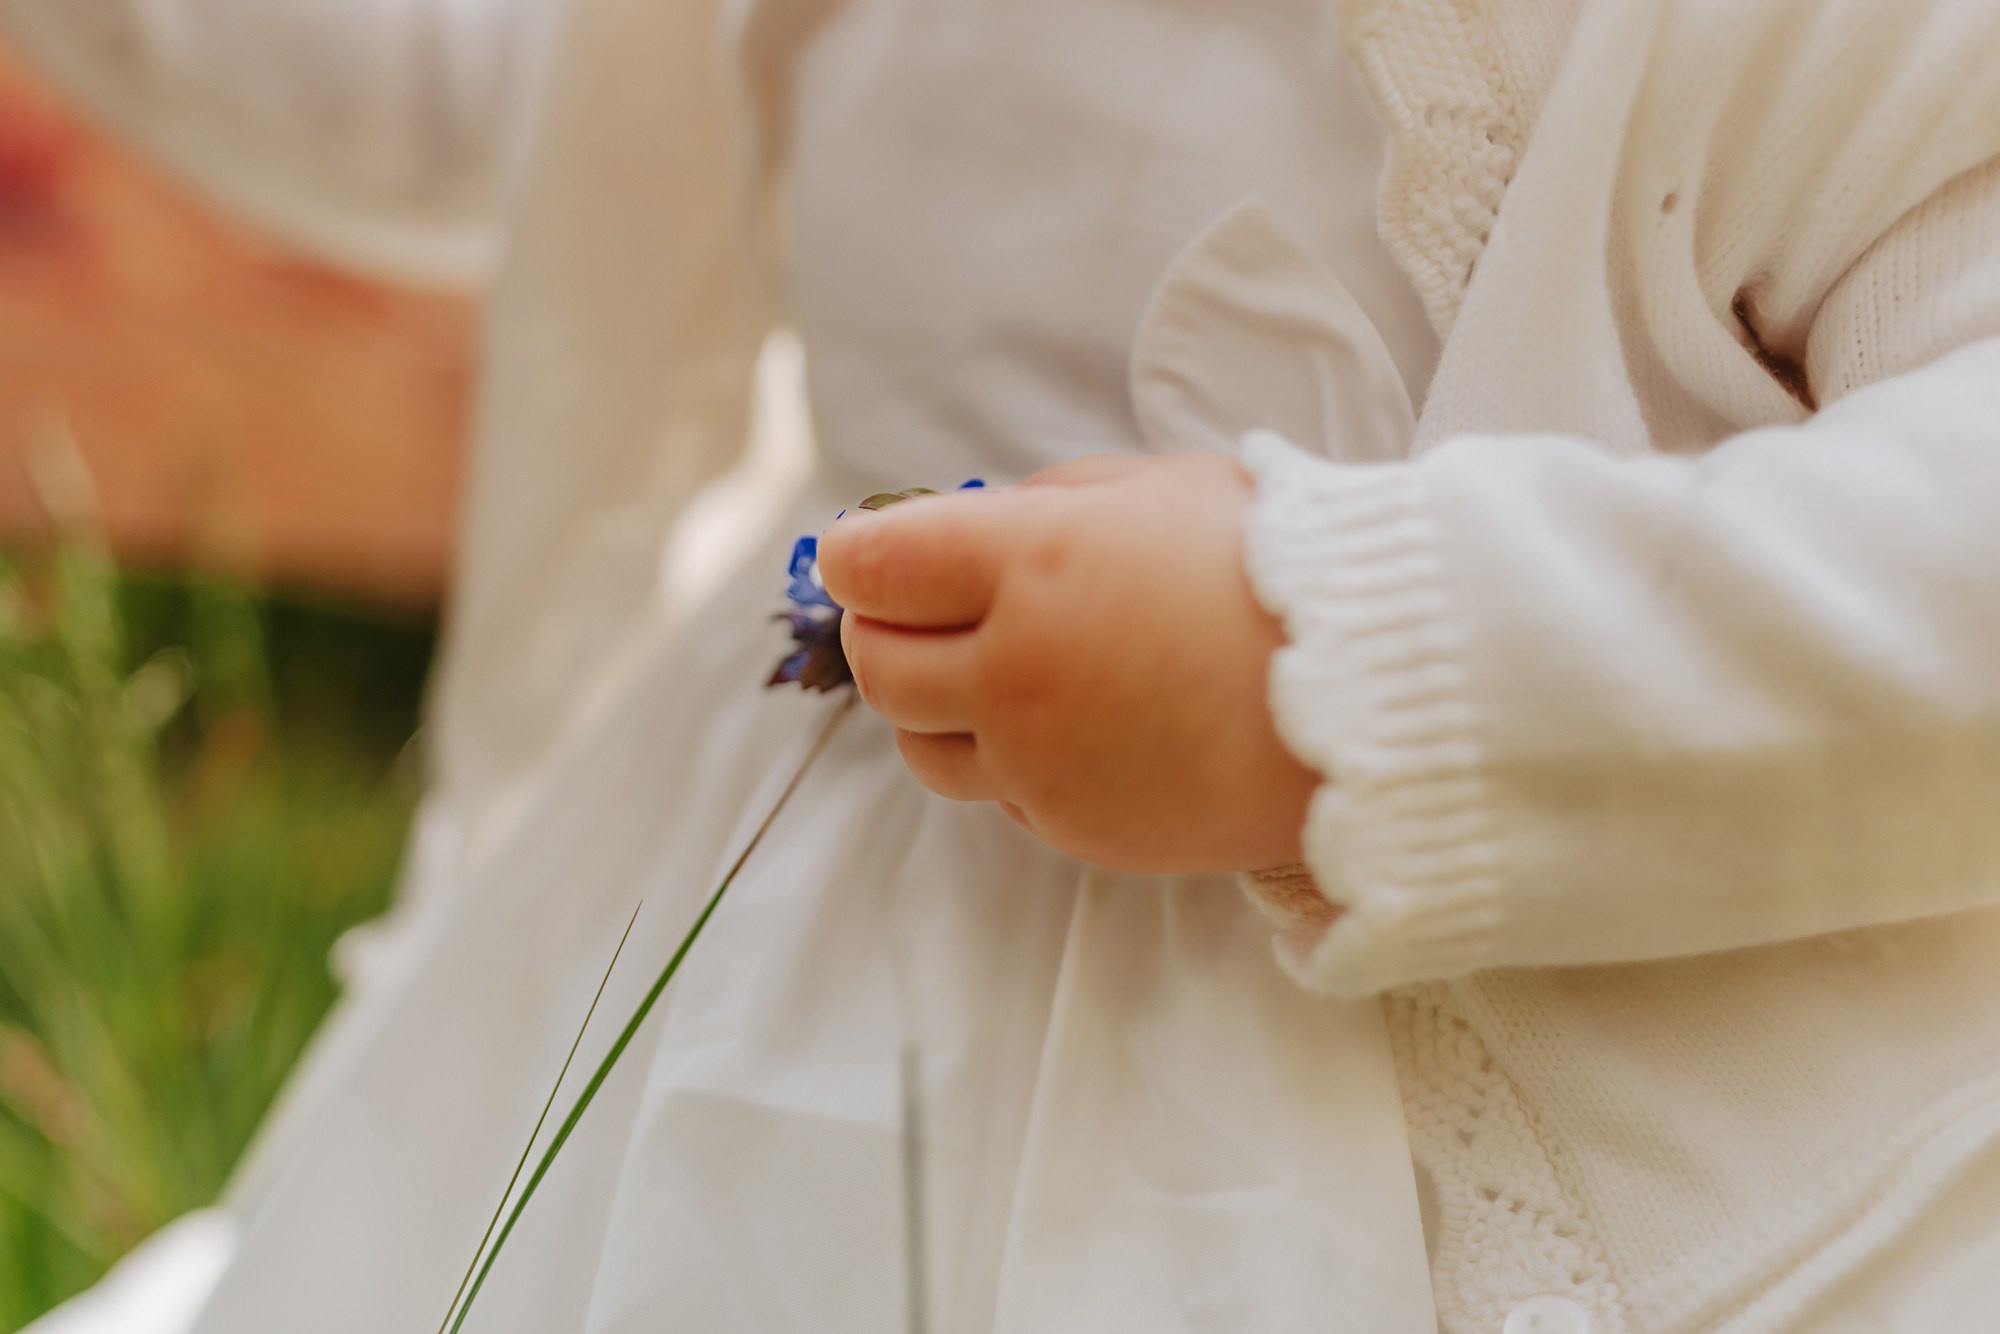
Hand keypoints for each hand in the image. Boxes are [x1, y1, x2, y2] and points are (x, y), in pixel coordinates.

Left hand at [816, 453, 1316, 873]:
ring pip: (922, 748)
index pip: (873, 567)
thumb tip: (970, 528)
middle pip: (878, 667)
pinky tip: (1072, 726)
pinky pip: (1003, 798)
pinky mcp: (1079, 830)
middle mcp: (1017, 673)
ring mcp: (1043, 765)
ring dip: (931, 707)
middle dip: (881, 631)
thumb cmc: (1281, 570)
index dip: (858, 554)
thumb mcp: (1161, 490)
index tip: (870, 552)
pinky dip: (1011, 762)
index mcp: (1030, 564)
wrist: (1379, 697)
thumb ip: (1049, 505)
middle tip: (911, 611)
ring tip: (985, 674)